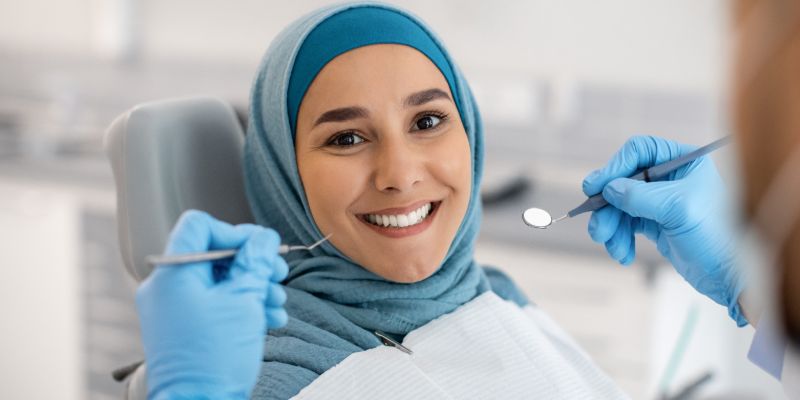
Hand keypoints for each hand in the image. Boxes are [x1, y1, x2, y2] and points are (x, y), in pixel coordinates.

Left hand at [136, 210, 288, 398]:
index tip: (259, 249)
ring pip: (219, 281)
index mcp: (173, 274)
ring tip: (277, 302)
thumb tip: (263, 238)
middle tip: (277, 273)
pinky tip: (268, 317)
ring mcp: (174, 310)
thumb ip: (255, 261)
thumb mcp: (244, 300)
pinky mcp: (184, 329)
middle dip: (252, 263)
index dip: (234, 232)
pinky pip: (213, 304)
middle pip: (214, 255)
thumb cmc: (215, 356)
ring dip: (253, 287)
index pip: (199, 226)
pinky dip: (241, 306)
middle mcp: (166, 288)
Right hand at [582, 136, 746, 325]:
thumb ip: (639, 196)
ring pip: (620, 205)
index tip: (594, 187)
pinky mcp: (656, 223)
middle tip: (598, 228)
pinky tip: (623, 254)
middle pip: (623, 180)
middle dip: (607, 206)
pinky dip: (619, 238)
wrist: (731, 276)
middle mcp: (671, 177)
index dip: (614, 167)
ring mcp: (661, 201)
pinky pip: (626, 224)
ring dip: (610, 226)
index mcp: (683, 162)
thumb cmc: (717, 236)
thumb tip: (608, 189)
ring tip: (612, 246)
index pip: (639, 152)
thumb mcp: (677, 210)